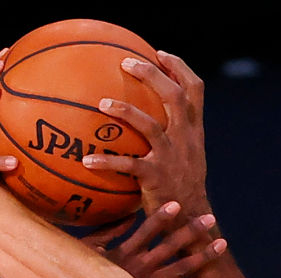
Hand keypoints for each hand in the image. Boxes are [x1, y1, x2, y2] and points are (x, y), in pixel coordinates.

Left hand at [82, 52, 208, 216]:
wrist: (191, 221)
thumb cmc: (180, 189)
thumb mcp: (186, 159)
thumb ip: (172, 137)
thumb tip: (146, 120)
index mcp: (194, 131)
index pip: (195, 90)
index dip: (179, 68)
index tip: (160, 53)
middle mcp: (186, 139)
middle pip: (174, 96)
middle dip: (151, 75)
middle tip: (125, 62)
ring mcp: (172, 158)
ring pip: (150, 126)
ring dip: (125, 111)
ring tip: (102, 103)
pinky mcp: (156, 178)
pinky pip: (128, 166)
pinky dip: (106, 162)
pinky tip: (86, 161)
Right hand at [98, 202, 225, 277]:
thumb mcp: (89, 251)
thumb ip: (108, 232)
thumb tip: (130, 215)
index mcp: (124, 254)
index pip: (146, 231)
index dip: (162, 217)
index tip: (178, 203)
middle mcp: (140, 269)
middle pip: (171, 246)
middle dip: (192, 231)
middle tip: (211, 218)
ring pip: (182, 270)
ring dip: (203, 256)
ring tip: (222, 244)